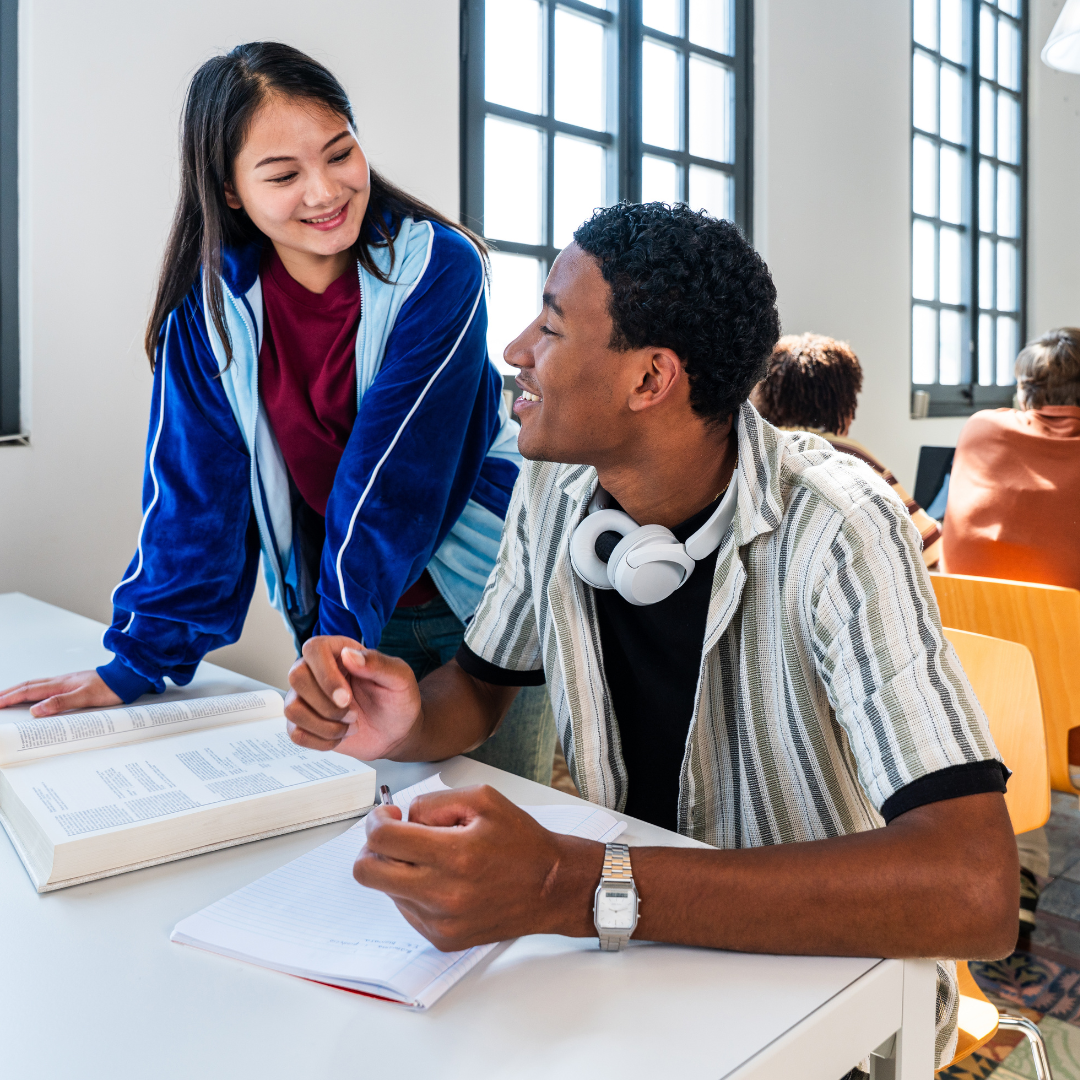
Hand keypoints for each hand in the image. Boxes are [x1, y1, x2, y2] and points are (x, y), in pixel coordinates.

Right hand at [0, 670, 121, 715]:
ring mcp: (66, 682)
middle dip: (8, 692)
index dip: (9, 697)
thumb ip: (61, 703)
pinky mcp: (72, 684)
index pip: (28, 691)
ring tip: (7, 696)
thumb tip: (36, 710)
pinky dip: (33, 691)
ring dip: (19, 690)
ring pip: (36, 685)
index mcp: (59, 684)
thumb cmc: (109, 687)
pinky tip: (34, 695)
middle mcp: (60, 681)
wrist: (125, 679)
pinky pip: (46, 687)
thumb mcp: (85, 697)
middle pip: (27, 686)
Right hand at [285, 636, 422, 759]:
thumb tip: (348, 654)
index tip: (346, 697)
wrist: (396, 731)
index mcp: (339, 652)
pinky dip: (322, 740)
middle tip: (353, 713)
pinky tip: (341, 735)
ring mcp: (308, 698)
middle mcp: (317, 671)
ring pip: (292, 708)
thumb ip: (378, 663)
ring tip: (351, 724)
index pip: (314, 649)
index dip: (325, 675)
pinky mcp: (305, 723)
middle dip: (326, 704)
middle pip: (296, 677)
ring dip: (325, 724)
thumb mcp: (399, 678)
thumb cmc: (397, 700)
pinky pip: (296, 733)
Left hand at [354, 784, 602, 950]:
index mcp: (454, 855)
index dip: (376, 821)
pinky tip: (443, 879)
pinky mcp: (442, 939)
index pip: (383, 840)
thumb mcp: (482, 799)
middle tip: (395, 836)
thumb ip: (433, 802)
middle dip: (373, 848)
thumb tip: (402, 818)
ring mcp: (440, 922)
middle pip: (367, 872)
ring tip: (435, 858)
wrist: (551, 887)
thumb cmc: (521, 842)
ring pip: (386, 890)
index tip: (387, 816)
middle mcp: (443, 894)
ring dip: (399, 869)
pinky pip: (406, 910)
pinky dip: (414, 890)